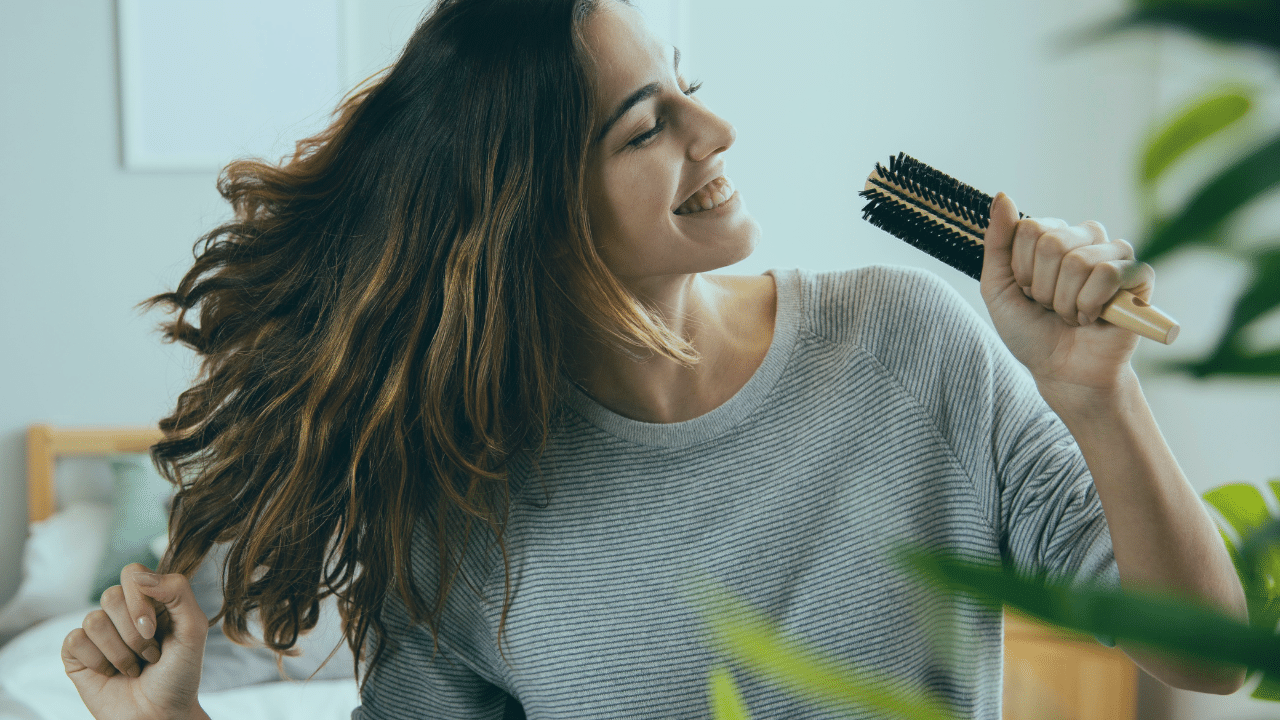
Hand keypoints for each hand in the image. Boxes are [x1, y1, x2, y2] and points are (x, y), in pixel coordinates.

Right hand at [61, 564, 208, 719]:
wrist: (160, 715)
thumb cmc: (180, 674)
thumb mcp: (193, 631)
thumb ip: (178, 592)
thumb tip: (141, 576)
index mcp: (151, 600)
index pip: (133, 573)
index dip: (140, 600)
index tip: (154, 629)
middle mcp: (122, 612)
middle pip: (111, 595)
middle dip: (134, 632)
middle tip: (150, 653)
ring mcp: (99, 632)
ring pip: (93, 620)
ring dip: (120, 652)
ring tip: (134, 667)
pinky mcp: (77, 653)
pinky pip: (75, 640)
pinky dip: (98, 662)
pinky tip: (111, 673)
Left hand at [981, 192, 1153, 393]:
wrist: (1061, 371)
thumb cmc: (1030, 331)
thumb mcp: (998, 288)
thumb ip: (997, 243)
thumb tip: (1002, 196)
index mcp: (1053, 236)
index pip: (1029, 228)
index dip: (1021, 269)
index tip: (1026, 292)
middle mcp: (1086, 238)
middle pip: (1053, 242)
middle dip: (1042, 288)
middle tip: (1050, 307)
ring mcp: (1115, 255)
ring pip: (1079, 261)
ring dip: (1065, 302)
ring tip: (1071, 315)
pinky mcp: (1140, 276)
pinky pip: (1111, 273)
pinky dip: (1091, 303)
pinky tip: (1094, 318)